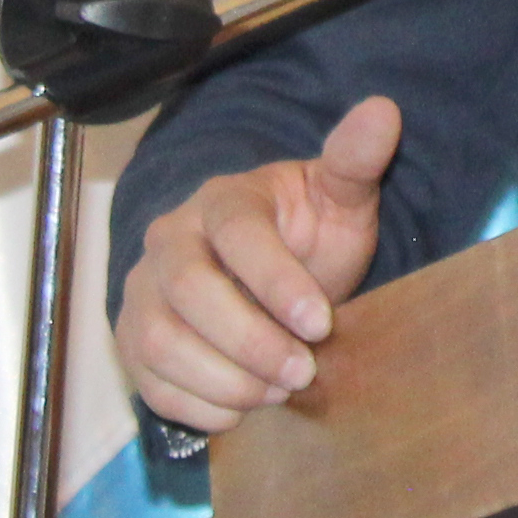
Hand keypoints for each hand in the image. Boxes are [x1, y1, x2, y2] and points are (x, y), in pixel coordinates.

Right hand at [117, 93, 400, 440]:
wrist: (273, 274)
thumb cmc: (306, 233)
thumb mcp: (340, 197)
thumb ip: (355, 161)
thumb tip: (383, 111)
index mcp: (222, 200)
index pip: (237, 234)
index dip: (276, 281)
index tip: (321, 322)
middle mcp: (169, 241)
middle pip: (190, 293)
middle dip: (251, 340)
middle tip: (303, 372)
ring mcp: (143, 294)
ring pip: (161, 341)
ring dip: (224, 378)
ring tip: (279, 390)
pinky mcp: (133, 343)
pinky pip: (149, 383)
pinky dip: (199, 405)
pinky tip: (245, 406)